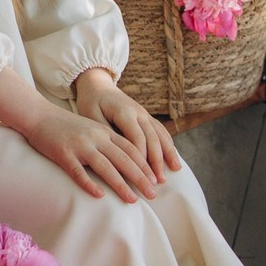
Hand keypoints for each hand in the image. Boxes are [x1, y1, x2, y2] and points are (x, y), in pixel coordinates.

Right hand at [0, 67, 158, 202]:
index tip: (156, 180)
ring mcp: (79, 145)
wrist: (39, 115)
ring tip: (132, 199)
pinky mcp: (63, 154)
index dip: (144, 165)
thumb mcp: (91, 129)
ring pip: (105, 167)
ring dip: (121, 184)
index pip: (130, 149)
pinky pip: (78, 171)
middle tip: (153, 194)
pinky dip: (89, 184)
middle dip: (140, 177)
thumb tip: (126, 162)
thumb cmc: (66, 126)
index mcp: (104, 131)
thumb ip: (107, 142)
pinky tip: (99, 196)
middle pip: (123, 159)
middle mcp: (95, 137)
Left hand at [72, 67, 181, 184]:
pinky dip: (169, 145)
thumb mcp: (91, 116)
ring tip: (174, 171)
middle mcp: (138, 112)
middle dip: (157, 161)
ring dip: (167, 153)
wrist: (98, 84)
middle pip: (152, 138)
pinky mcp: (146, 116)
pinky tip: (173, 159)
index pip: (137, 138)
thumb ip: (105, 134)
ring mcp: (144, 113)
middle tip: (158, 182)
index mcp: (124, 112)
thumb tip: (116, 156)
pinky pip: (161, 131)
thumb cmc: (91, 102)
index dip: (141, 158)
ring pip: (161, 134)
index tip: (141, 176)